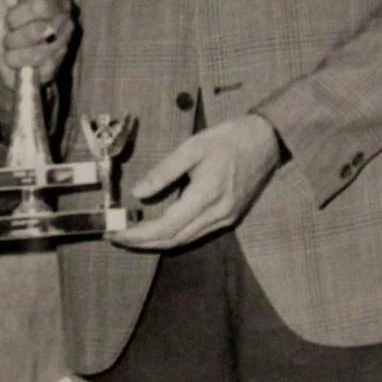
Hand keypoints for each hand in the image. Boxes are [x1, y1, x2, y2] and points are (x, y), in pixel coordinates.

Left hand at [0, 0, 74, 88]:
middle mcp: (61, 7)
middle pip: (43, 5)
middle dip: (16, 18)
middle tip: (8, 24)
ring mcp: (65, 31)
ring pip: (41, 31)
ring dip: (15, 40)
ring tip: (9, 43)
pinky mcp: (62, 55)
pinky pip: (40, 55)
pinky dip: (19, 58)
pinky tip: (15, 58)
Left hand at [110, 114, 281, 249]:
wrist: (266, 141)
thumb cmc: (228, 139)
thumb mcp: (192, 147)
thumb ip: (164, 171)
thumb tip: (137, 193)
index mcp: (207, 195)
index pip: (166, 226)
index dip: (139, 234)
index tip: (115, 233)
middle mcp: (218, 215)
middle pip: (174, 240)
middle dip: (142, 243)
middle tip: (115, 237)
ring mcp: (226, 219)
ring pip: (185, 240)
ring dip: (156, 242)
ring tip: (131, 236)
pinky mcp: (230, 218)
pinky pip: (196, 234)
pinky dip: (174, 236)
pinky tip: (158, 230)